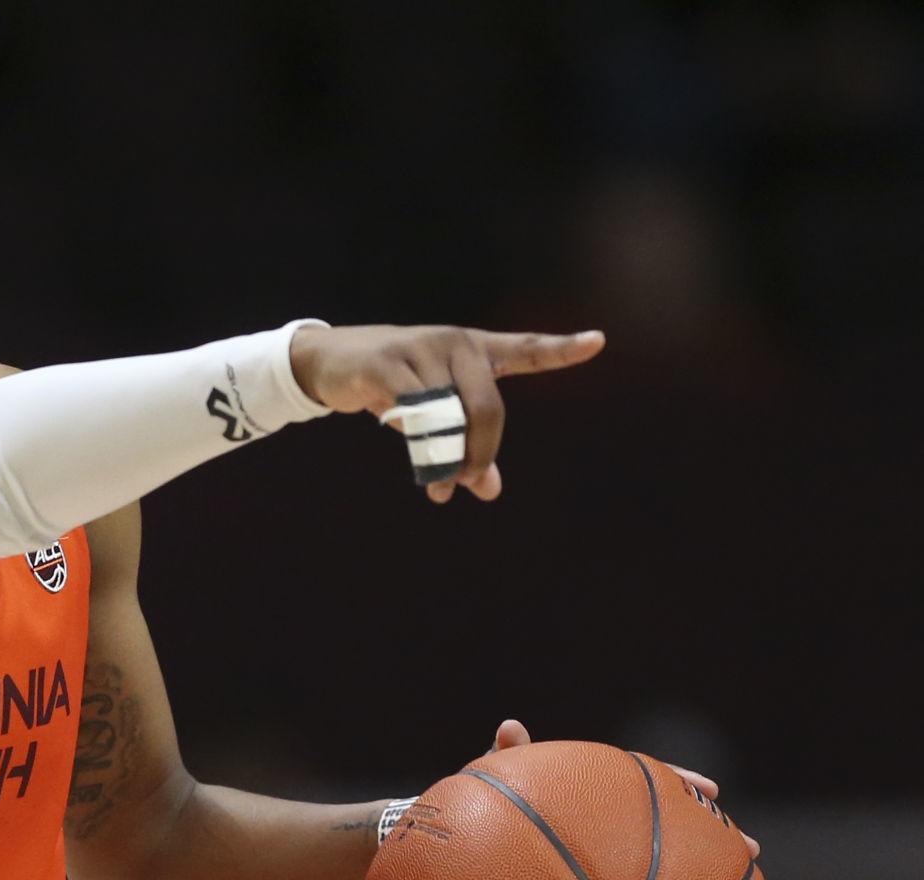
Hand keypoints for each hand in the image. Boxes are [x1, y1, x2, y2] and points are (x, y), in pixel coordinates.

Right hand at [288, 325, 604, 501]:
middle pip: (486, 405)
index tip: (598, 341)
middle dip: (480, 451)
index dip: (560, 348)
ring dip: (445, 459)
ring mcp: (419, 349)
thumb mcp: (432, 413)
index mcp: (473, 350)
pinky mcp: (386, 365)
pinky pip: (412, 416)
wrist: (330, 360)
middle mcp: (453, 343)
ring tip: (439, 486)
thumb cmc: (393, 385)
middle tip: (470, 483)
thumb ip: (465, 445)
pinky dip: (418, 448)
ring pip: (448, 417)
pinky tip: (417, 463)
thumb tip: (488, 490)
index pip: (523, 349)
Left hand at [488, 719, 759, 858]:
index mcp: (597, 793)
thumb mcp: (496, 783)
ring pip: (667, 871)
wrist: (473, 860)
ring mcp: (611, 861)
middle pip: (674, 828)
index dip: (681, 784)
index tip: (713, 789)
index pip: (649, 781)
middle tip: (753, 850)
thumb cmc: (484, 815)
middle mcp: (612, 825)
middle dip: (714, 840)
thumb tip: (510, 726)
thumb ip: (506, 758)